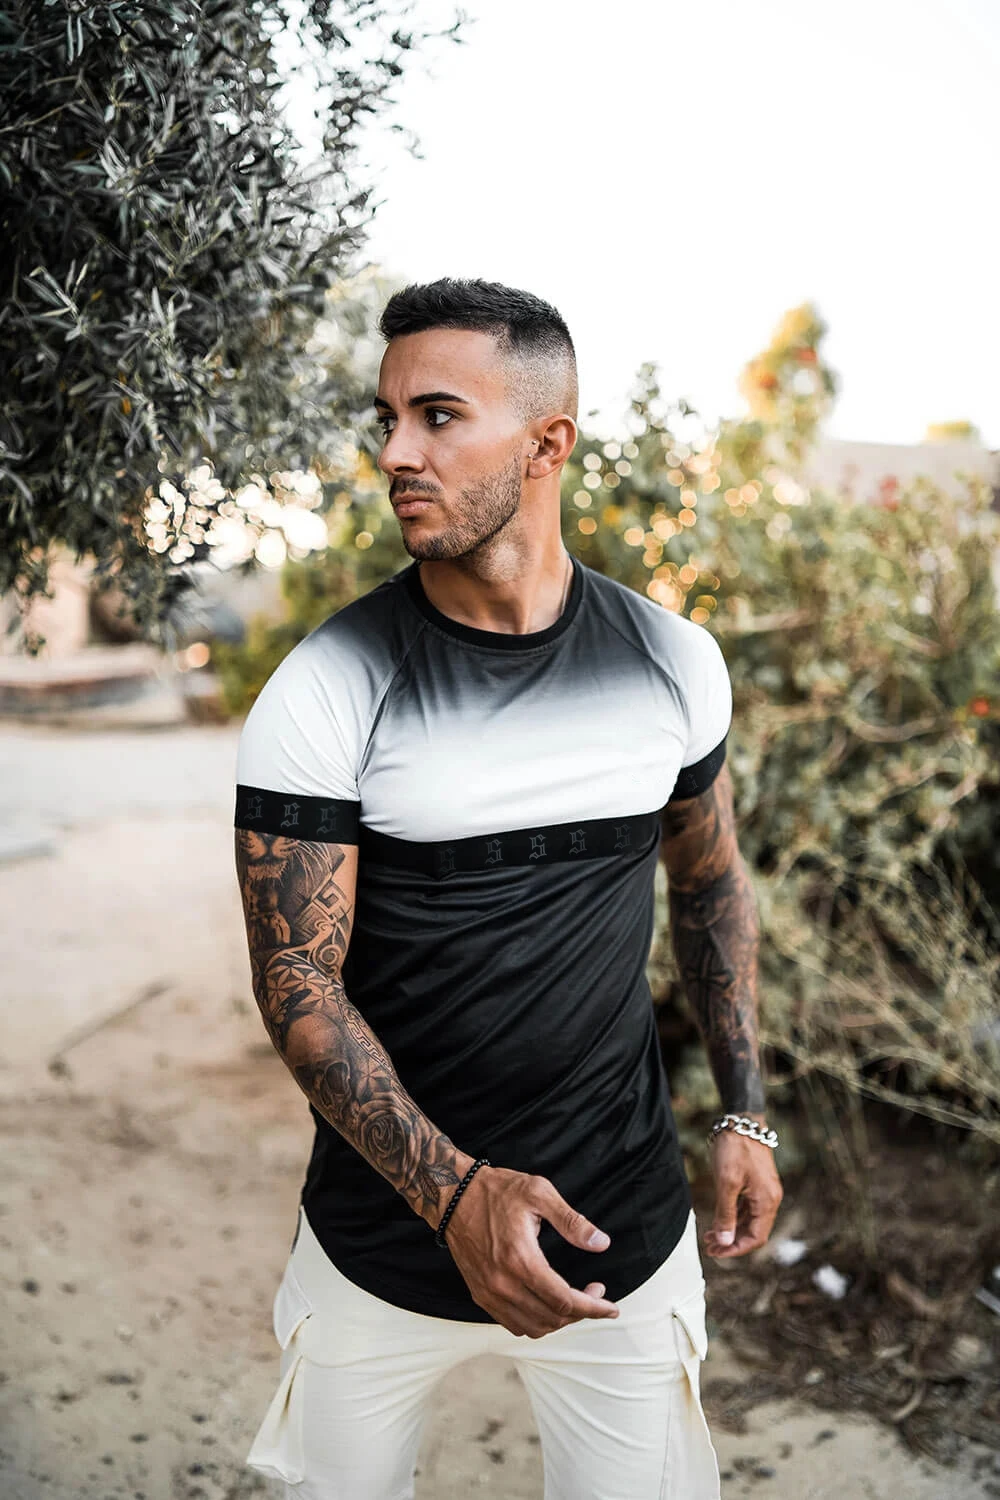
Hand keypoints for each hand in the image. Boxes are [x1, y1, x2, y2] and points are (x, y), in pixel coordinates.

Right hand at [441, 1165, 619, 1336]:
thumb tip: (601, 1243)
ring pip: (533, 1327)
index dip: (593, 1307)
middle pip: (552, 1319)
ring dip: (559, 1321)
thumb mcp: (539, 1192)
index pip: (565, 1301)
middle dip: (581, 1312)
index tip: (611, 1307)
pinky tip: (546, 1305)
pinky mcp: (480, 1294)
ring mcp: (489, 1292)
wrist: (453, 1196)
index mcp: (521, 1260)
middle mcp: (503, 1284)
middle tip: (594, 1294)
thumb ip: (572, 1221)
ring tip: (574, 1301)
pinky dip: (535, 1322)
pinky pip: (512, 1324)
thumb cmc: (497, 1190)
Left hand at [703, 1120, 782, 1258]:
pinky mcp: (757, 1184)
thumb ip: (726, 1214)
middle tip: (708, 1247)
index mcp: (767, 1201)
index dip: (735, 1249)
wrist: (741, 1120)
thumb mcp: (726, 1183)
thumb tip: (724, 1242)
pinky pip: (748, 1208)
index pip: (756, 1238)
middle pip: (754, 1232)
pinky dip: (734, 1217)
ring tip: (709, 1236)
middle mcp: (770, 1199)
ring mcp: (765, 1191)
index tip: (715, 1253)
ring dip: (731, 1230)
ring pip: (750, 1221)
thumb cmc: (734, 1149)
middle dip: (731, 1242)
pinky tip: (719, 1219)